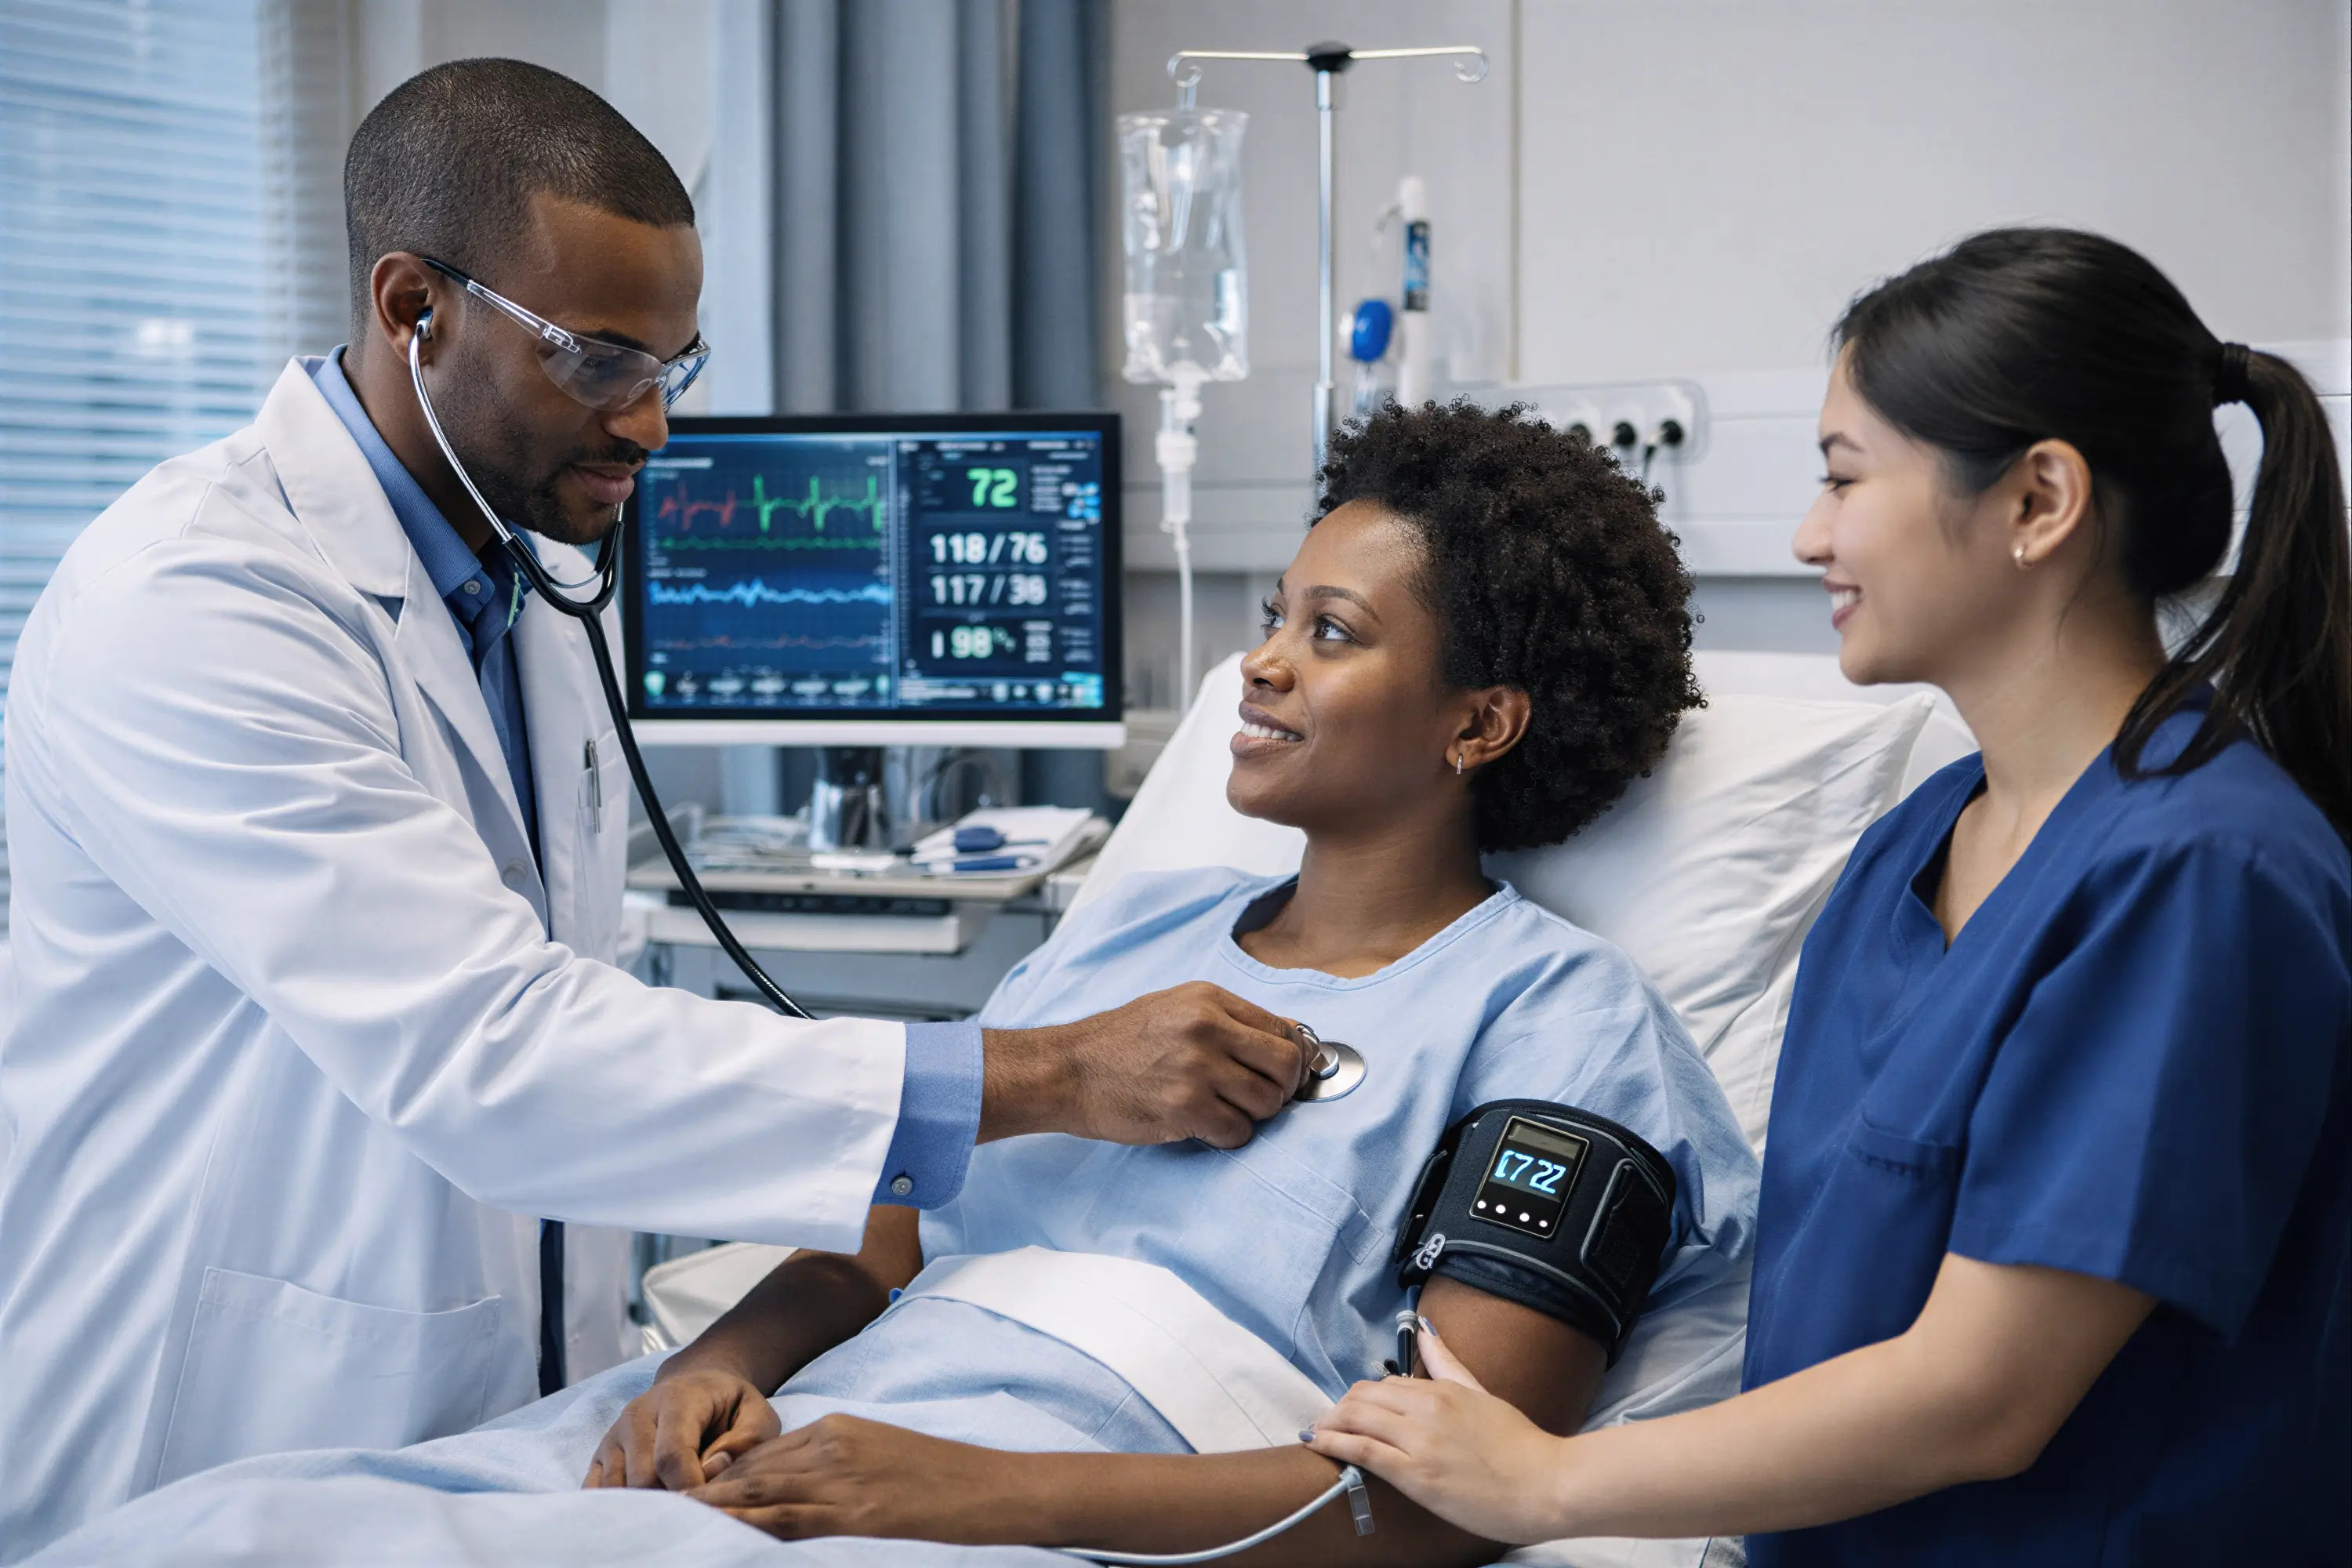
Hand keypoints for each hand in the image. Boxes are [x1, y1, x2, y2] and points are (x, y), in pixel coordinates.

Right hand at [582, 1364, 780, 1490]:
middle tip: (697, 1501)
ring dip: (647, 1505)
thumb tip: (715, 1466)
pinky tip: (648, 1504)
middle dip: (671, 1499)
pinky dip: (620, 1507)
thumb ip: (748, 1439)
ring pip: (619, 1490)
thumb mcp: (757, 1412)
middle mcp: (636, 1414)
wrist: (695, 1385)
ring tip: (676, 1498)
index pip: (671, 1455)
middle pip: (642, 1478)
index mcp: (676, 1398)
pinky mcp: (601, 1454)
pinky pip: (598, 1492)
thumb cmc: (729, 1405)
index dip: (691, 1486)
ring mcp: (614, 1435)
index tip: (712, 1499)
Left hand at [687, 1413, 1024, 1542]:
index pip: (766, 1454)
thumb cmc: (944, 1476)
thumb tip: (795, 1486)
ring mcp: (844, 1477)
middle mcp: (833, 1445)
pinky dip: (754, 1525)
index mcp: (839, 1428)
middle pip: (756, 1470)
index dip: (725, 1476)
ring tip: (677, 1517)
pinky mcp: (857, 1511)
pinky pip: (793, 1518)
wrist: (991, 1485)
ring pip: (764, 1492)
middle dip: (710, 1490)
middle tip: (664, 1504)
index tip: (689, 1491)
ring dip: (718, 1508)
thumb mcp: (882, 1453)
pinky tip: (726, 1533)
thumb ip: (838, 1460)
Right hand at [981, 982, 1309, 1148]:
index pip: (1285, 1029)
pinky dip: (1228, 1136)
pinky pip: (1238, 1132)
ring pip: (1267, 1103)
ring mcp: (1197, 1068)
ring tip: (1223, 1110)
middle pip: (1286, 1066)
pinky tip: (1204, 1126)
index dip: (1294, 1057)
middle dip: (1282, 1089)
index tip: (1286, 1074)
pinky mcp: (1185, 1108)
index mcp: (1209, 999)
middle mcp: (1208, 1028)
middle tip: (1259, 1098)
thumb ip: (1229, 1020)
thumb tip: (1290, 1038)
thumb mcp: (1175, 1007)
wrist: (1067, 1070)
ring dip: (1252, 1115)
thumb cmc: (1118, 1043)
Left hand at [1306, 1320, 1570, 1545]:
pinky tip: (1318, 1443)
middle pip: (1363, 1397)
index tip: (1350, 1408)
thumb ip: (1448, 1363)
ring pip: (1356, 1418)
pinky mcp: (1415, 1473)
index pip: (1384, 1383)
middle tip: (1329, 1420)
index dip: (1361, 1396)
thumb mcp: (1481, 1393)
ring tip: (1317, 1432)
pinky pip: (1363, 1450)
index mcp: (1442, 1390)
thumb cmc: (1519, 1445)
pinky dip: (1334, 1443)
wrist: (1545, 1484)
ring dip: (1330, 1423)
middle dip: (1340, 1407)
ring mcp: (1419, 1441)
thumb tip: (1425, 1332)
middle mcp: (1426, 1409)